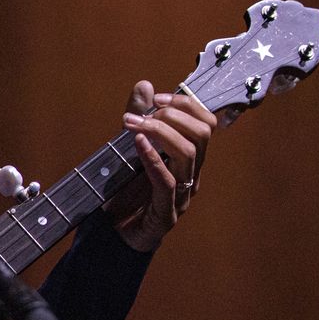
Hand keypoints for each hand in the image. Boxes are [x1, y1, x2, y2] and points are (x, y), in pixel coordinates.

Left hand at [104, 80, 217, 251]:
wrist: (112, 235)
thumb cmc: (125, 191)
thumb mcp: (127, 149)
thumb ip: (138, 119)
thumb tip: (146, 85)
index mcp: (189, 160)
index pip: (205, 123)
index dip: (185, 104)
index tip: (156, 98)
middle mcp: (191, 176)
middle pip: (203, 134)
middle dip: (173, 115)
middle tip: (142, 113)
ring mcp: (182, 196)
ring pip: (188, 154)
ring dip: (159, 132)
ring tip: (132, 126)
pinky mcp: (165, 214)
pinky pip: (167, 182)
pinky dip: (152, 159)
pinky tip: (137, 144)